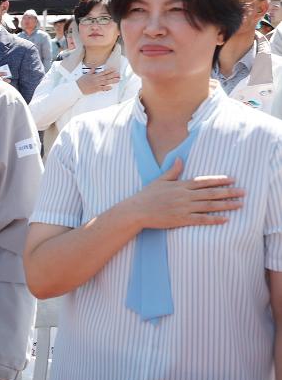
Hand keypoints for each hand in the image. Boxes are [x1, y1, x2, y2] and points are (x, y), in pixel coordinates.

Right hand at [76, 67, 119, 94]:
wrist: (77, 87)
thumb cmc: (81, 82)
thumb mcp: (85, 75)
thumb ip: (91, 72)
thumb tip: (93, 68)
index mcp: (94, 75)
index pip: (103, 72)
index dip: (109, 71)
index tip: (114, 70)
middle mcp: (97, 79)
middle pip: (107, 77)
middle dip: (113, 75)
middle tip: (118, 74)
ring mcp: (97, 84)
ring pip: (106, 82)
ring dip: (112, 81)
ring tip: (117, 80)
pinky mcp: (96, 89)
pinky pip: (102, 88)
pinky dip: (107, 88)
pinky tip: (111, 87)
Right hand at [125, 158, 242, 229]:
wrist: (136, 211)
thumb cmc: (146, 196)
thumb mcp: (159, 180)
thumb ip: (172, 171)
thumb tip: (180, 159)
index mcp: (180, 185)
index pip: (203, 182)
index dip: (219, 180)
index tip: (232, 179)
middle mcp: (184, 196)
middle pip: (211, 193)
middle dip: (228, 192)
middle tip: (243, 192)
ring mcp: (183, 208)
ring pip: (209, 206)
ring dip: (226, 205)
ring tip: (239, 204)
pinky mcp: (181, 220)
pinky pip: (201, 220)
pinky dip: (214, 219)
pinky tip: (225, 219)